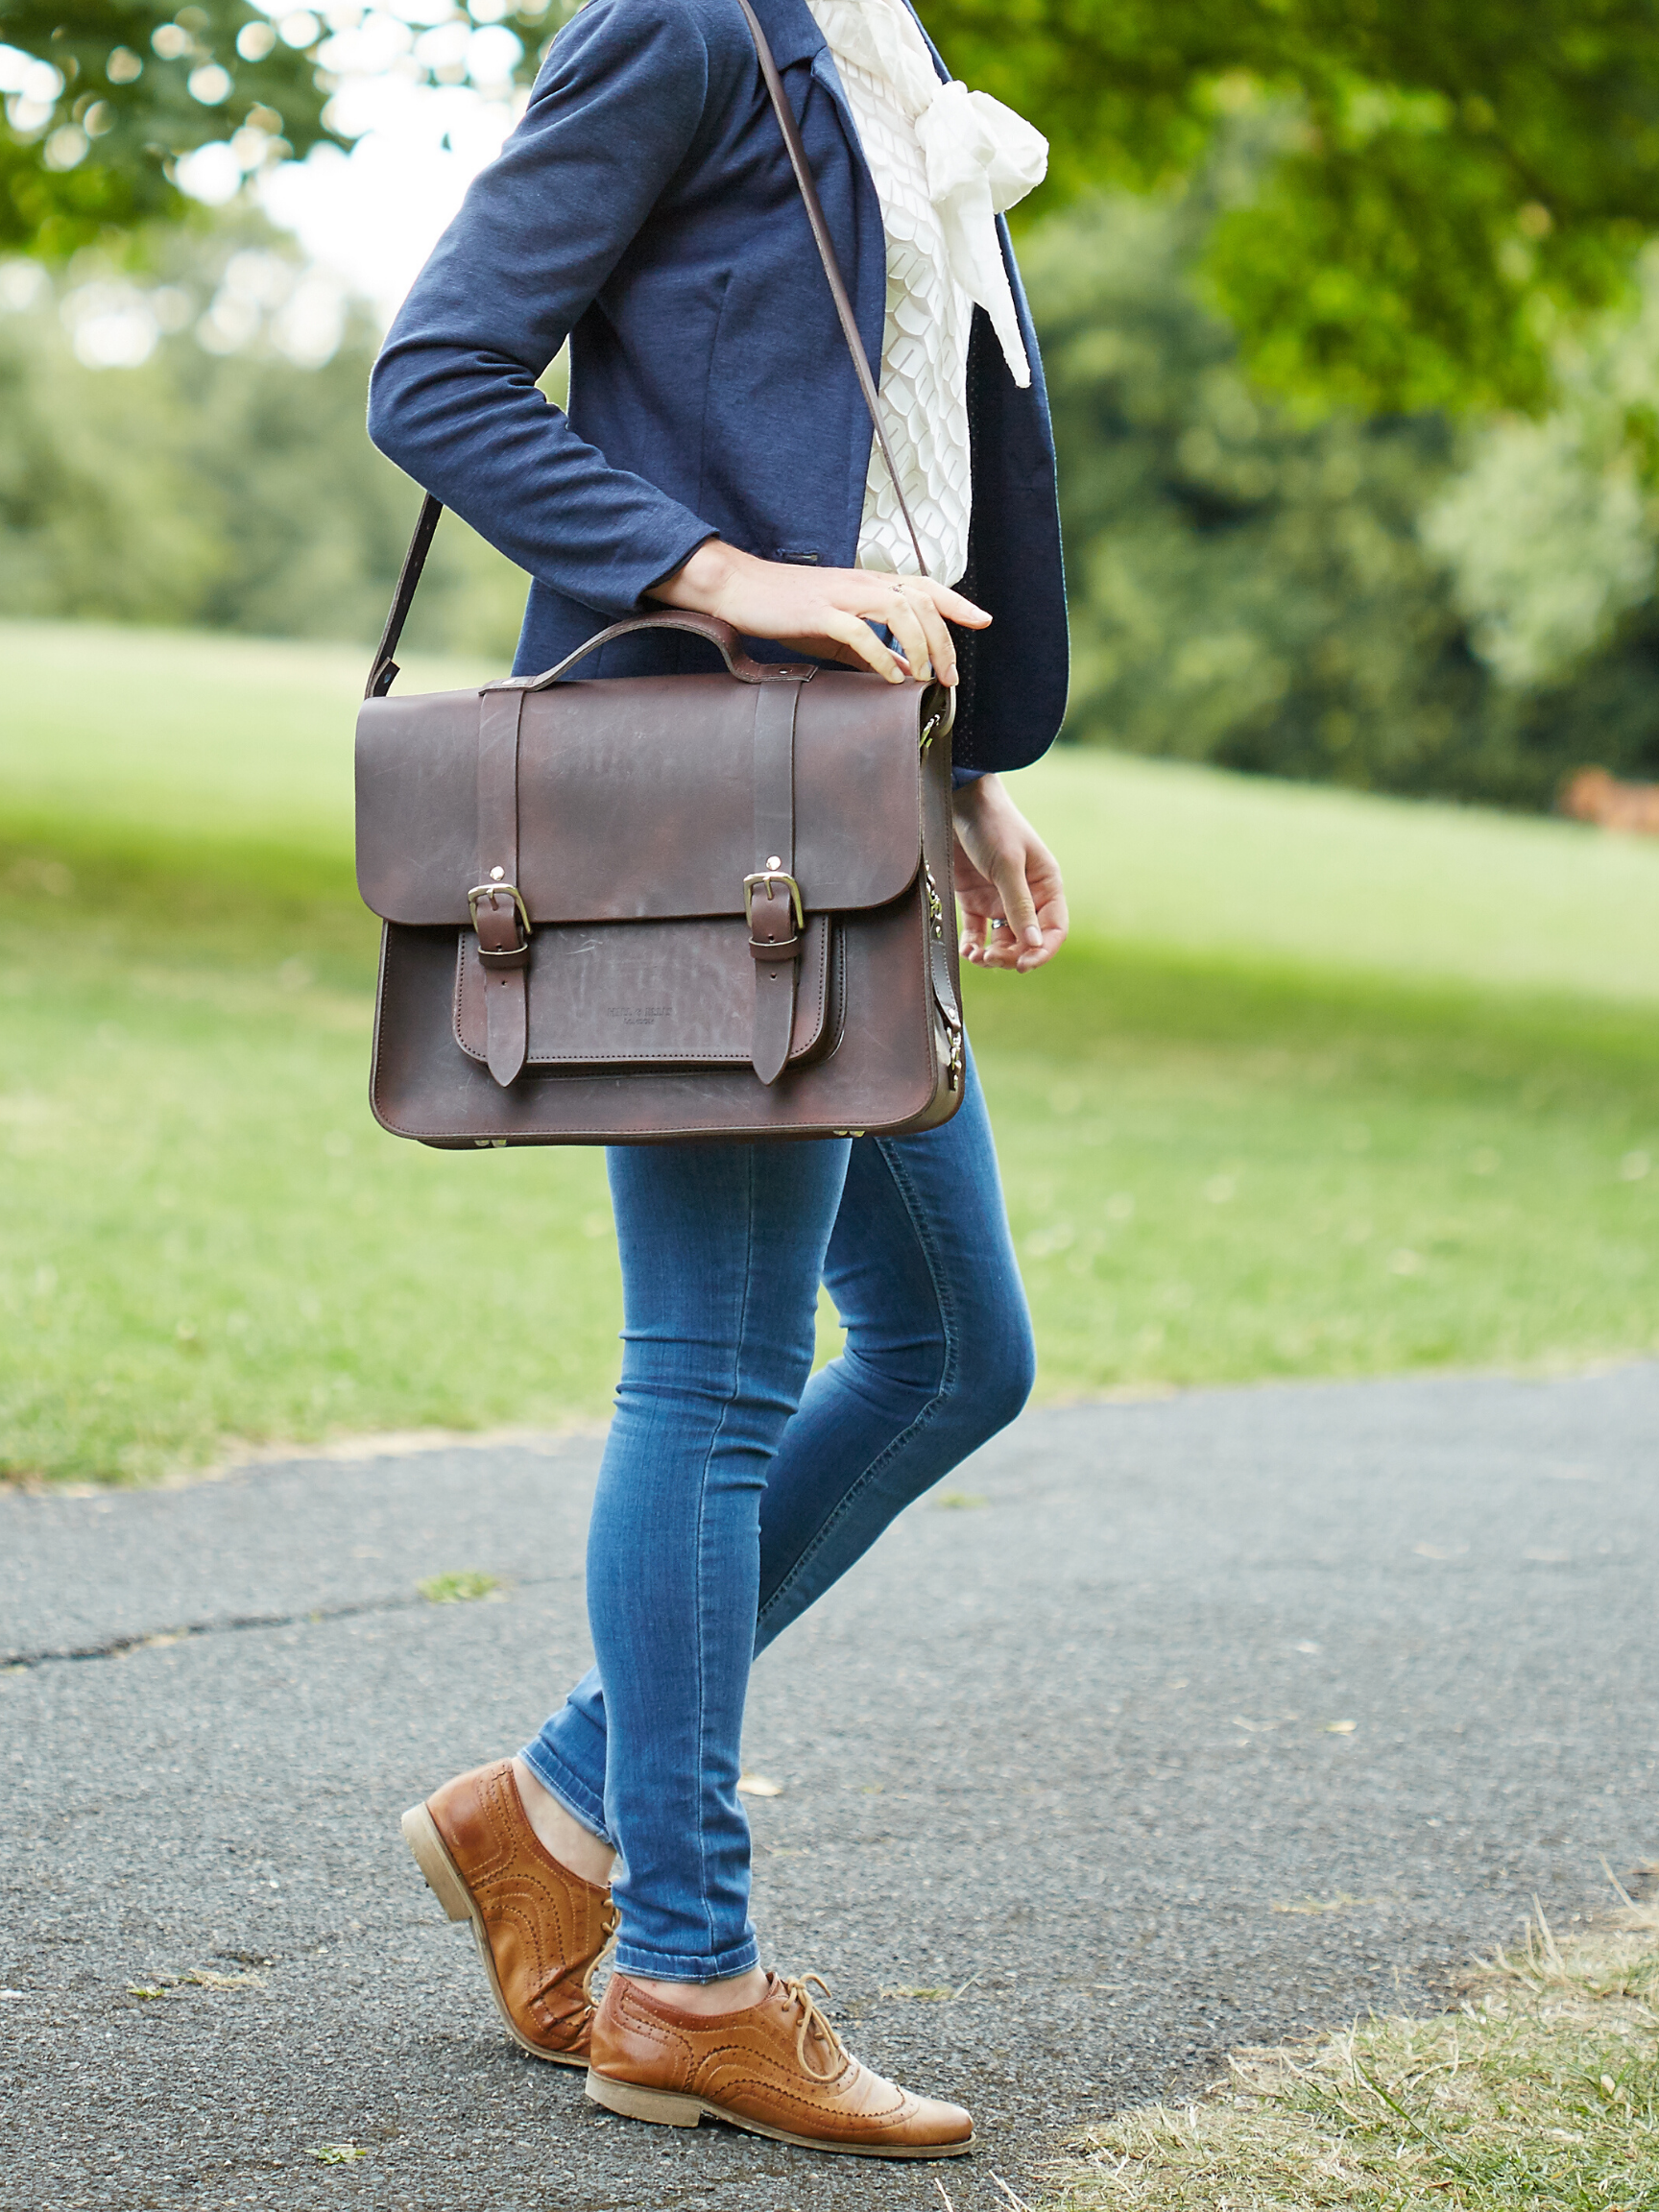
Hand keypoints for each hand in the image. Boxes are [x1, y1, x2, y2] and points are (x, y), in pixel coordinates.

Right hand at [649, 539, 988, 685]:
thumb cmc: (787, 609)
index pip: (923, 586)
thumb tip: (903, 675)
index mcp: (868, 583)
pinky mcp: (819, 612)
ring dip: (919, 646)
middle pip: (920, 602)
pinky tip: (889, 678)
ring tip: (926, 678)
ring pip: (899, 610)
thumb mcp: (837, 632)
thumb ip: (871, 652)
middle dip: (943, 640)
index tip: (982, 621)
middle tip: (949, 677)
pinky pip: (860, 632)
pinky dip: (881, 656)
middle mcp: (861, 582)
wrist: (741, 589)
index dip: (956, 602)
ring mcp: (841, 595)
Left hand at [952, 774, 1067, 973]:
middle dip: (1011, 955)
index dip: (1041, 951)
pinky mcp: (975, 900)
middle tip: (990, 959)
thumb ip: (1020, 906)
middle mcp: (1027, 897)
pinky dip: (973, 944)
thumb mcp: (1008, 865)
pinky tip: (966, 950)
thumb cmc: (992, 825)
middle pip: (1026, 941)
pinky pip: (978, 931)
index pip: (1053, 930)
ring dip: (991, 954)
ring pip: (1002, 941)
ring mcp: (1000, 899)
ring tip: (976, 956)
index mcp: (1046, 886)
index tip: (1022, 965)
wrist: (958, 800)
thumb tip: (1034, 945)